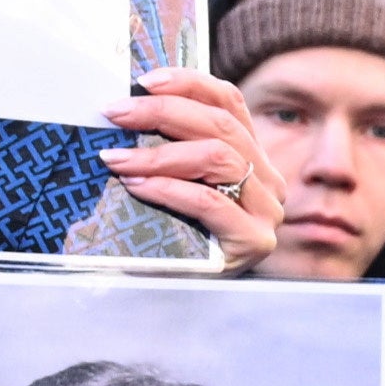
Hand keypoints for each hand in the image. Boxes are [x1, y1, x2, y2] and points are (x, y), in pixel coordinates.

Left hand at [105, 69, 281, 261]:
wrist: (187, 305)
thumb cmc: (177, 240)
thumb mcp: (177, 186)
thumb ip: (172, 151)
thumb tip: (125, 110)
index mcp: (253, 158)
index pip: (229, 102)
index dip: (188, 83)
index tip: (144, 80)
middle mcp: (268, 181)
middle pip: (221, 126)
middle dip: (162, 112)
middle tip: (116, 113)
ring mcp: (266, 212)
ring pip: (219, 158)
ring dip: (159, 153)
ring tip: (117, 157)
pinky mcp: (253, 242)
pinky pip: (210, 202)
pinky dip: (169, 188)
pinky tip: (138, 185)